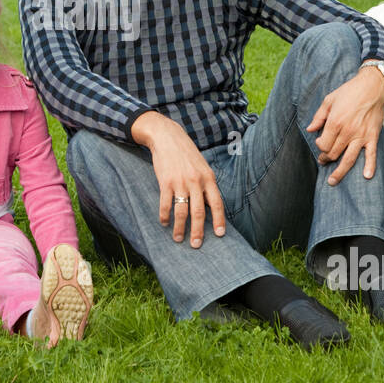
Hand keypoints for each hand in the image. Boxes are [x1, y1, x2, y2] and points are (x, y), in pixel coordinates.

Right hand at [132, 112, 225, 248]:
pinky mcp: (165, 182)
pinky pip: (165, 204)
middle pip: (199, 212)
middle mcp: (196, 181)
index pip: (217, 203)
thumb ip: (206, 185)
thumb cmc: (186, 154)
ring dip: (179, 228)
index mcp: (208, 178)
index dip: (219, 220)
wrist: (168, 137)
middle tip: (196, 245)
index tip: (219, 235)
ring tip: (178, 239)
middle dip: (198, 231)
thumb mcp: (202, 167)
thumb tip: (210, 206)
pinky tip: (164, 222)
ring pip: (182, 212)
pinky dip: (164, 216)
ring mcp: (180, 182)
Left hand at [305, 65, 383, 185]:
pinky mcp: (372, 137)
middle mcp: (347, 132)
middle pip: (334, 153)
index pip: (324, 145)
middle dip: (326, 159)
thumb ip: (318, 117)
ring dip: (340, 172)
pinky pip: (371, 154)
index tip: (320, 144)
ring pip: (349, 159)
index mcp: (335, 123)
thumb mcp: (329, 100)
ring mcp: (361, 136)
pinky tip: (366, 176)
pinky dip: (369, 166)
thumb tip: (310, 130)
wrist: (372, 86)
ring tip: (333, 181)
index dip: (320, 147)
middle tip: (324, 161)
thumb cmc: (349, 92)